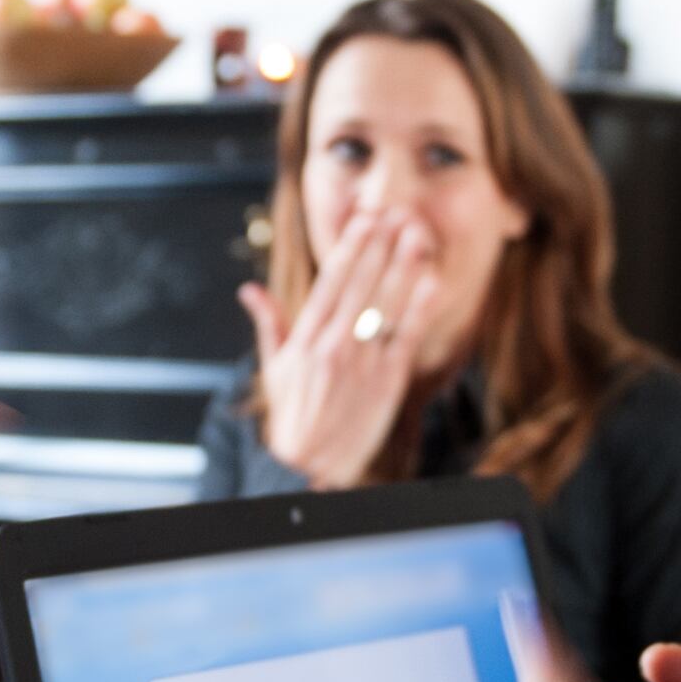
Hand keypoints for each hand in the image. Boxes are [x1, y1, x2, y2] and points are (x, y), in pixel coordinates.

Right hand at [240, 205, 448, 486]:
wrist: (310, 469)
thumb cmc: (293, 417)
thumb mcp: (273, 369)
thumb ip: (268, 323)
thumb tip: (250, 290)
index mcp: (305, 341)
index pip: (330, 283)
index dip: (350, 248)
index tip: (364, 219)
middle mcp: (334, 347)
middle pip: (361, 286)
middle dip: (379, 247)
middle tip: (395, 213)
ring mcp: (363, 364)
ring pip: (387, 305)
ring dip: (403, 266)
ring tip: (416, 234)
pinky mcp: (388, 382)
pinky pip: (408, 337)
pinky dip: (420, 308)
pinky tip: (430, 280)